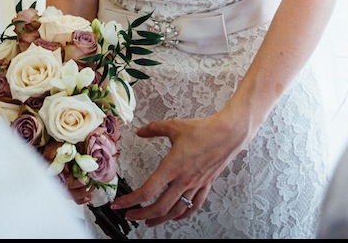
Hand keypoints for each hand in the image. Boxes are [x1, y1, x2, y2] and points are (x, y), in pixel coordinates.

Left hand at [110, 112, 250, 226]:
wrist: (228, 134)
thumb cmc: (203, 130)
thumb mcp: (174, 126)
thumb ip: (154, 129)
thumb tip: (139, 131)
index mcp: (173, 166)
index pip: (148, 190)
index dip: (131, 200)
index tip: (119, 204)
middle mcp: (184, 180)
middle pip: (160, 207)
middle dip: (141, 214)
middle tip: (129, 215)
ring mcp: (195, 185)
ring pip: (176, 211)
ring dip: (160, 219)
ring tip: (148, 221)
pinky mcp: (205, 186)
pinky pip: (193, 206)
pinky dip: (182, 215)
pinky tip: (175, 217)